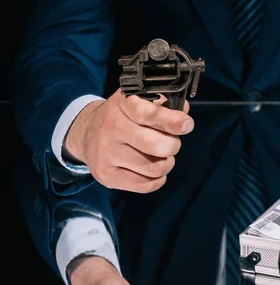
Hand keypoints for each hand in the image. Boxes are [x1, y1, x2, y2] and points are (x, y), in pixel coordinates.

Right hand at [65, 89, 193, 192]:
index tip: (187, 125)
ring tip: (161, 156)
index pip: (149, 114)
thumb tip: (184, 115)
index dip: (173, 121)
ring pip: (154, 168)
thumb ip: (164, 103)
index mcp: (122, 105)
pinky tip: (153, 168)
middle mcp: (111, 128)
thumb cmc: (122, 115)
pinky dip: (157, 179)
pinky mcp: (107, 175)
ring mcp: (107, 154)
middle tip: (171, 142)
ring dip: (166, 163)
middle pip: (156, 145)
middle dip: (173, 145)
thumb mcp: (138, 99)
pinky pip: (146, 185)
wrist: (86, 133)